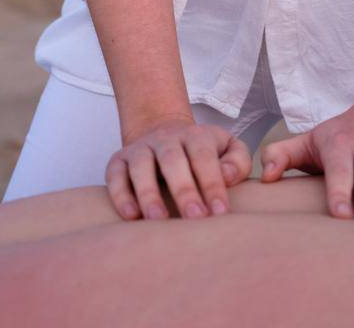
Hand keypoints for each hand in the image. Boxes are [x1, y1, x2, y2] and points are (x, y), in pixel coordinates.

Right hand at [106, 116, 252, 221]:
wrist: (162, 133)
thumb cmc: (200, 153)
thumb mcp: (226, 148)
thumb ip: (237, 161)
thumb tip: (228, 177)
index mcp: (195, 136)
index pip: (204, 156)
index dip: (212, 183)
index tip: (220, 212)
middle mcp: (166, 139)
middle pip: (173, 159)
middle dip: (184, 189)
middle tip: (195, 218)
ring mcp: (141, 148)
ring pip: (141, 166)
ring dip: (149, 192)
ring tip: (158, 220)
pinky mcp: (118, 161)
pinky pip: (116, 176)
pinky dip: (120, 195)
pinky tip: (131, 216)